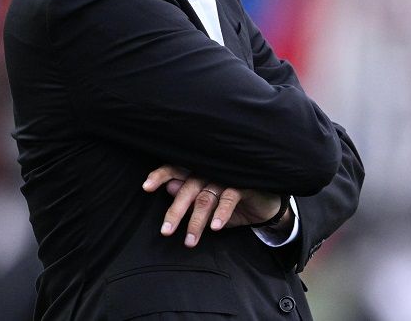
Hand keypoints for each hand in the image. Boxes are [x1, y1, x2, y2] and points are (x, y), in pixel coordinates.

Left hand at [142, 165, 285, 247]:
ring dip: (197, 221)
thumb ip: (188, 196)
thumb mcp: (207, 203)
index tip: (145, 187)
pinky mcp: (242, 184)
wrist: (265, 204)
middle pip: (187, 188)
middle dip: (175, 211)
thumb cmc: (231, 203)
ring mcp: (226, 176)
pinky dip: (221, 213)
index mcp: (198, 173)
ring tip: (190, 241)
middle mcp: (209, 172)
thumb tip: (168, 188)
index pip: (175, 169)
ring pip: (205, 197)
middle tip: (166, 231)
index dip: (160, 176)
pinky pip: (229, 198)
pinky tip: (215, 228)